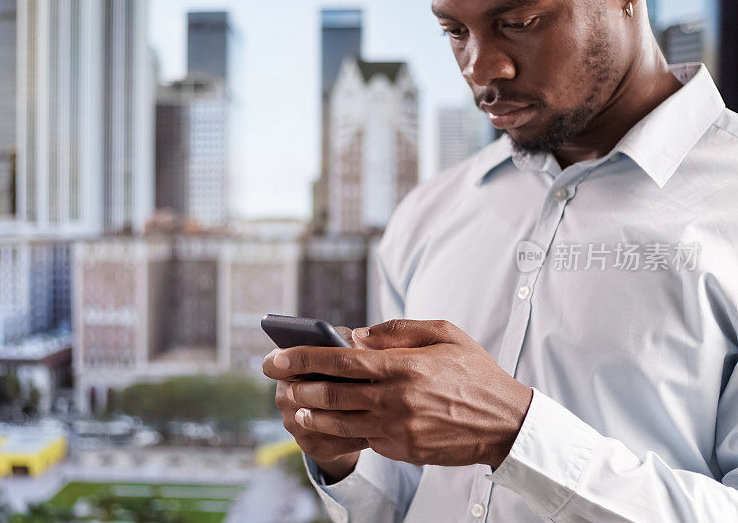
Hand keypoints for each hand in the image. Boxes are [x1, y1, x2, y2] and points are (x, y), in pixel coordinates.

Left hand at [265, 319, 533, 468]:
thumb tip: (357, 334)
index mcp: (403, 365)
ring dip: (310, 414)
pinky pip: (362, 439)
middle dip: (296, 386)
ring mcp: (398, 428)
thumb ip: (398, 330)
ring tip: (295, 406)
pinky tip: (327, 424)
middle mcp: (395, 398)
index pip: (340, 359)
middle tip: (275, 380)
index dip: (303, 358)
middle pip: (331, 394)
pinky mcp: (403, 450)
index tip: (276, 356)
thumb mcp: (443, 333)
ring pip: (339, 422)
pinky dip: (340, 431)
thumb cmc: (474, 373)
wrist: (506, 422)